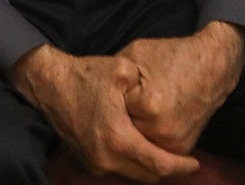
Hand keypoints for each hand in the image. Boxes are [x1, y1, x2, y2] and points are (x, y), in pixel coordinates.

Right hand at [11, 43, 200, 181]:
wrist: (49, 84)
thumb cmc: (86, 75)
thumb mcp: (123, 70)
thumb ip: (145, 86)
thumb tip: (161, 100)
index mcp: (118, 138)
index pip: (159, 164)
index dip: (181, 166)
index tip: (195, 162)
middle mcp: (106, 158)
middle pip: (148, 177)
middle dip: (167, 170)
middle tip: (181, 158)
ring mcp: (95, 162)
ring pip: (133, 175)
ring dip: (149, 167)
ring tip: (162, 152)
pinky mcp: (87, 161)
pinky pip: (118, 169)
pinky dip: (133, 163)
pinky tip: (139, 147)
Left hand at [118, 21, 244, 154]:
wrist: (213, 64)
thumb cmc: (172, 55)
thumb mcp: (135, 54)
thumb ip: (113, 77)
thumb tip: (96, 92)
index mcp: (148, 105)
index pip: (113, 111)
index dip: (113, 98)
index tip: (119, 90)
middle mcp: (162, 129)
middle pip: (124, 131)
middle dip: (122, 117)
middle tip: (129, 99)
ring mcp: (174, 142)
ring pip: (137, 142)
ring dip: (134, 129)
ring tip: (140, 108)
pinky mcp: (182, 148)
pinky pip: (153, 147)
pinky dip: (148, 135)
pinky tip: (151, 117)